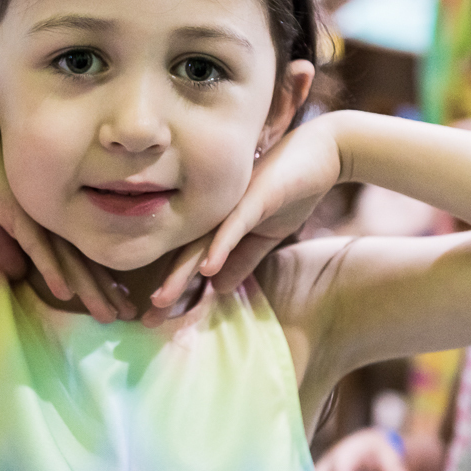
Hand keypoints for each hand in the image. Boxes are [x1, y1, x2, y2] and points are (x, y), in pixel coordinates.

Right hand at [0, 95, 134, 322]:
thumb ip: (3, 243)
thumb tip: (16, 274)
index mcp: (45, 215)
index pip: (76, 253)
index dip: (97, 280)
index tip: (116, 303)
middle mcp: (47, 213)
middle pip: (81, 257)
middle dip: (104, 289)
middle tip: (126, 314)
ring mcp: (34, 210)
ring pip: (67, 255)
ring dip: (87, 286)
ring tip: (106, 313)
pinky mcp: (14, 208)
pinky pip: (36, 242)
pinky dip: (50, 267)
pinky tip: (63, 291)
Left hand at [147, 116, 342, 318]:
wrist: (322, 152)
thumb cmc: (290, 189)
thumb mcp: (265, 234)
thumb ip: (242, 258)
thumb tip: (216, 287)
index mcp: (218, 221)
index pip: (190, 259)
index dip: (174, 287)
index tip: (154, 318)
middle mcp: (217, 211)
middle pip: (187, 252)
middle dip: (168, 286)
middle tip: (147, 318)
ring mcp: (233, 202)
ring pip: (203, 241)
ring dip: (183, 271)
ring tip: (163, 298)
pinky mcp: (255, 196)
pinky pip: (234, 224)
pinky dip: (220, 246)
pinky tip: (207, 268)